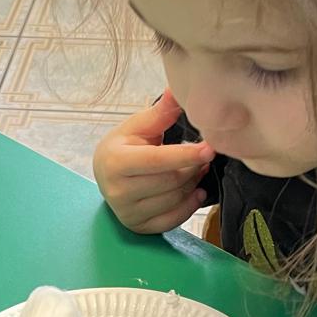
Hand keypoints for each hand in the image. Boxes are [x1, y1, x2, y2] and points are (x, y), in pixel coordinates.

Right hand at [93, 90, 214, 234]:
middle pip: (170, 181)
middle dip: (192, 168)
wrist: (106, 174)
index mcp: (115, 161)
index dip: (187, 154)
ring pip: (174, 200)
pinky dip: (189, 206)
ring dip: (193, 184)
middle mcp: (117, 191)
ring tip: (196, 170)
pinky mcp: (137, 227)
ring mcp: (127, 212)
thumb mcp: (138, 126)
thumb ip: (161, 112)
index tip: (210, 147)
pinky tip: (194, 192)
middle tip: (204, 155)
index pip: (158, 160)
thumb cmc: (125, 146)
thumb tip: (178, 89)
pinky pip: (172, 220)